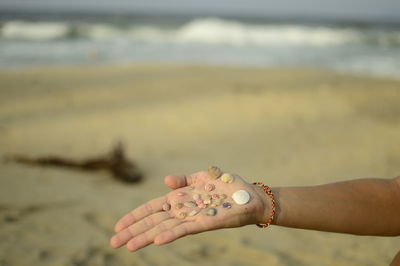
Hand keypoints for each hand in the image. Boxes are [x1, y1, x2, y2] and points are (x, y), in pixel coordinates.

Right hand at [110, 168, 270, 251]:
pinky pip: (185, 229)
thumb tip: (165, 180)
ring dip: (146, 237)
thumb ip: (183, 180)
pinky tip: (158, 241)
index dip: (135, 217)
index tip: (118, 226)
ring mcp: (192, 218)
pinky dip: (171, 234)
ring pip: (164, 229)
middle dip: (133, 231)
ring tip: (129, 246)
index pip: (151, 209)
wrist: (250, 195)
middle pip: (153, 221)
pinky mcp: (206, 223)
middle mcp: (182, 210)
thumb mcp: (202, 177)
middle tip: (113, 243)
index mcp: (179, 199)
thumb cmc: (226, 186)